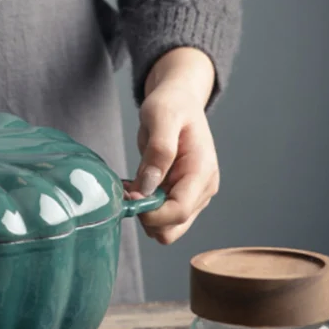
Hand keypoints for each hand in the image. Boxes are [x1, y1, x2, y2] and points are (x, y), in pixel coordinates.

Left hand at [127, 48, 219, 244]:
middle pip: (173, 228)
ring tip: (128, 187)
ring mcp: (192, 194)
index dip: (150, 213)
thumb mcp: (161, 117)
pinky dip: (144, 208)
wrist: (179, 100)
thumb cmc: (171, 105)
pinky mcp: (179, 194)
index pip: (179, 212)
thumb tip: (146, 189)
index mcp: (201, 172)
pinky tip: (133, 187)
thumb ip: (158, 152)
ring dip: (143, 213)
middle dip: (146, 218)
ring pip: (166, 227)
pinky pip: (160, 215)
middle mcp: (202, 189)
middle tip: (126, 192)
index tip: (128, 196)